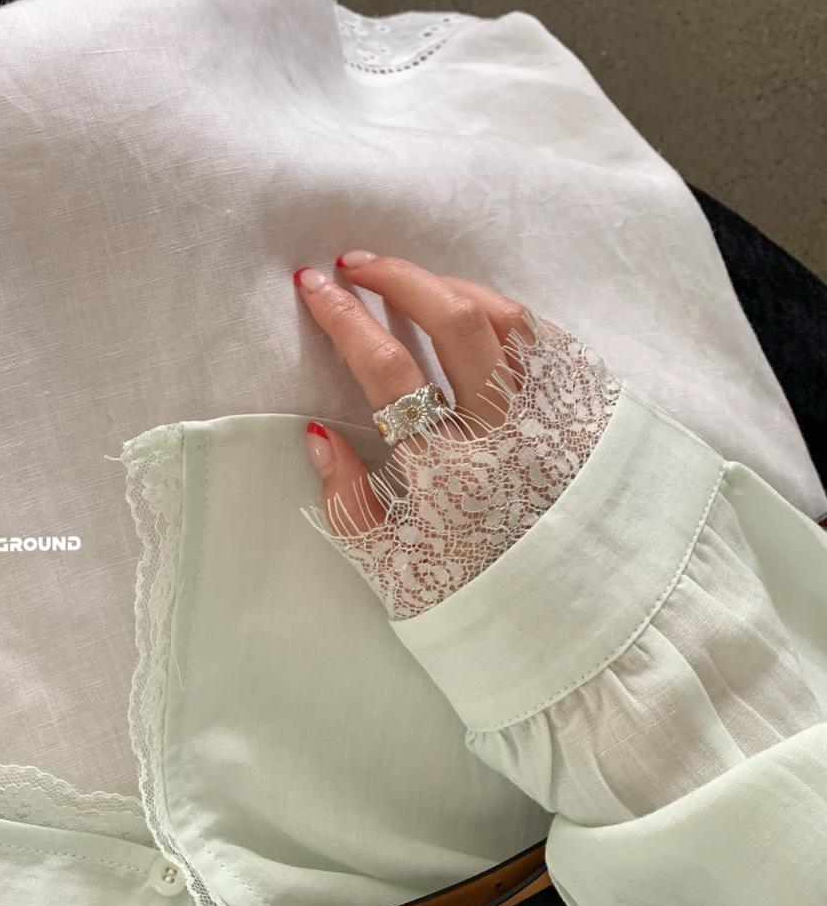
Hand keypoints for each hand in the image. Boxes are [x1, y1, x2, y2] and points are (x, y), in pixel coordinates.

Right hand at [293, 250, 619, 618]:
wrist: (594, 641)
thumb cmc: (484, 610)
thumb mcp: (396, 575)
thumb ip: (349, 504)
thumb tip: (318, 431)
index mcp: (451, 474)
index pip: (387, 368)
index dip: (344, 317)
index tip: (312, 285)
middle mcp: (508, 434)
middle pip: (452, 319)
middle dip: (396, 277)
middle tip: (354, 264)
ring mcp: (557, 421)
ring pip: (507, 320)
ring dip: (451, 287)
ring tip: (411, 282)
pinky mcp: (592, 420)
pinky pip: (551, 344)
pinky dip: (507, 315)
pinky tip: (477, 313)